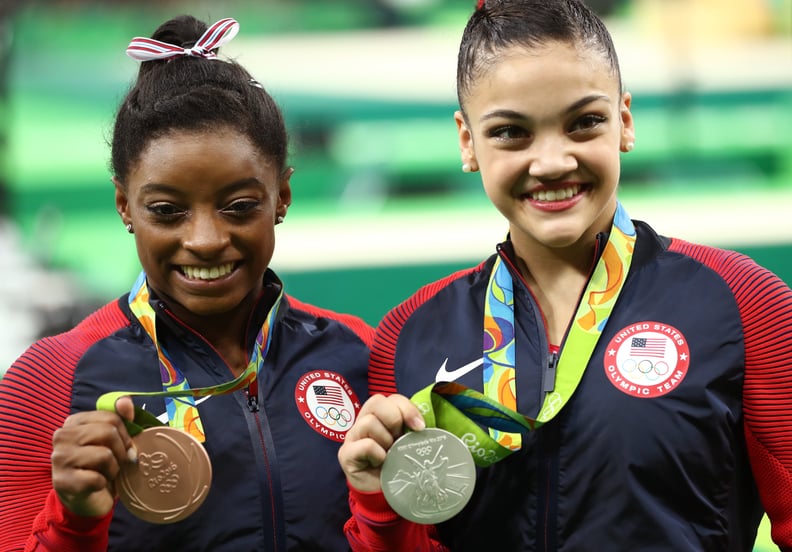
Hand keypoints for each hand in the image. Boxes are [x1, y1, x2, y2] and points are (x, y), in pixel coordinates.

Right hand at [50, 396, 136, 517]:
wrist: (88, 498)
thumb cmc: (102, 465)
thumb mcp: (114, 440)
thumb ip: (121, 418)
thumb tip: (125, 400)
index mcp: (74, 421)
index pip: (111, 417)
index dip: (125, 434)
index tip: (126, 446)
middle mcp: (62, 436)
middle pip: (108, 432)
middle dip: (121, 450)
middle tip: (119, 462)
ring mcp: (59, 459)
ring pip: (104, 455)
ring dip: (114, 468)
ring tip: (107, 473)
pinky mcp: (63, 481)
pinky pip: (97, 478)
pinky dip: (105, 483)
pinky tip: (97, 485)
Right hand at [338, 393, 424, 492]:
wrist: (383, 495)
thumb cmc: (396, 466)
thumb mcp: (407, 444)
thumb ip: (412, 429)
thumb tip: (423, 423)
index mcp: (380, 416)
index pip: (391, 398)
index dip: (407, 408)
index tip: (420, 427)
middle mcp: (363, 422)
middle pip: (376, 402)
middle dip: (394, 419)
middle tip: (399, 439)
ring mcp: (352, 437)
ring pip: (369, 422)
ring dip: (385, 440)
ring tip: (388, 455)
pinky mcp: (346, 454)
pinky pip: (366, 445)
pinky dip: (378, 455)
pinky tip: (381, 463)